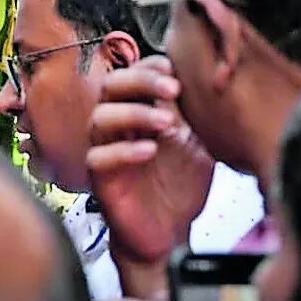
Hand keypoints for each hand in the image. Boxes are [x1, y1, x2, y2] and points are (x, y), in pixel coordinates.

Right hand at [86, 57, 213, 283]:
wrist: (169, 235)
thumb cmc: (178, 187)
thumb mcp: (195, 144)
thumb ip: (192, 115)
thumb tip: (202, 79)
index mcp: (137, 112)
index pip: (131, 75)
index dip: (148, 66)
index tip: (173, 66)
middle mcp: (116, 127)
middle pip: (110, 88)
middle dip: (140, 81)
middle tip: (172, 87)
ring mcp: (105, 152)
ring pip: (101, 119)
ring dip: (134, 113)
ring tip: (167, 122)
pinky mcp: (101, 181)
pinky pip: (99, 158)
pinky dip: (124, 152)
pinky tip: (150, 151)